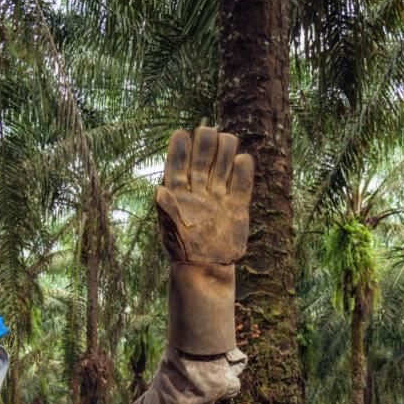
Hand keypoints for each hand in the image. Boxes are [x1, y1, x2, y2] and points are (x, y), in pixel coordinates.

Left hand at [156, 127, 253, 264]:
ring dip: (226, 149)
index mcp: (179, 191)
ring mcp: (219, 196)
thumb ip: (167, 211)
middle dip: (206, 142)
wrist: (205, 270)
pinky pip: (243, 183)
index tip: (181, 134)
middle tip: (208, 133)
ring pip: (223, 163)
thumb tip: (159, 191)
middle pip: (203, 156)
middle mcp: (199, 189)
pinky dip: (244, 170)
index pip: (179, 162)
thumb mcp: (170, 232)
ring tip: (227, 141)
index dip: (180, 147)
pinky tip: (242, 161)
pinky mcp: (237, 205)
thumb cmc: (182, 252)